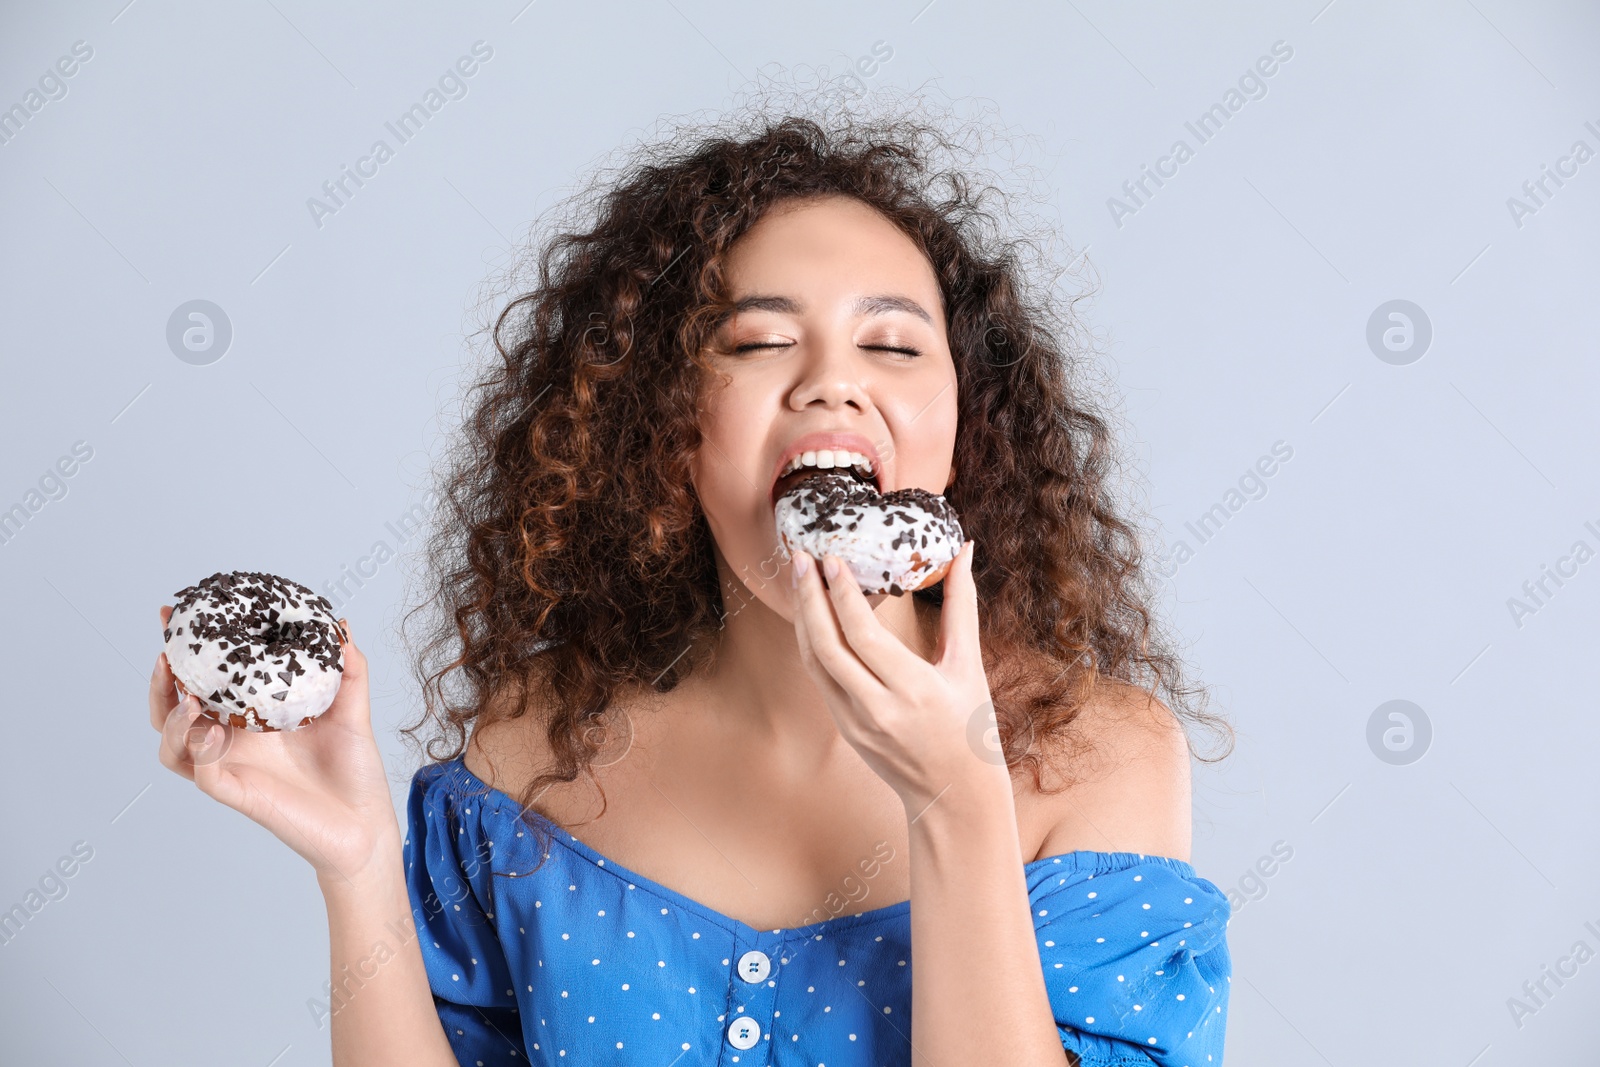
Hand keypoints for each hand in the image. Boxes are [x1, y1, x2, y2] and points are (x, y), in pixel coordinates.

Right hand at [150, 607, 398, 886]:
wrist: (366, 823)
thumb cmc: (354, 771)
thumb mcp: (353, 710)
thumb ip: (348, 669)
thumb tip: (340, 626)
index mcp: (251, 719)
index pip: (204, 684)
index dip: (182, 654)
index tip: (171, 615)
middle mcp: (234, 744)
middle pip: (171, 714)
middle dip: (161, 683)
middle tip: (166, 653)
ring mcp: (233, 770)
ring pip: (173, 747)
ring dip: (171, 719)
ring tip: (189, 696)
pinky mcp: (239, 795)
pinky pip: (202, 774)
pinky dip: (198, 751)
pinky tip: (211, 732)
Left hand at [790, 542, 1000, 813]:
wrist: (955, 793)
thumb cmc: (970, 725)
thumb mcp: (969, 665)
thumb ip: (962, 605)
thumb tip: (963, 550)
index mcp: (914, 690)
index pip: (864, 636)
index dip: (843, 595)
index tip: (832, 558)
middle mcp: (878, 709)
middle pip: (828, 647)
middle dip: (809, 598)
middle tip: (802, 558)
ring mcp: (855, 723)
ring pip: (815, 663)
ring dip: (803, 618)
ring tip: (801, 579)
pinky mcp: (845, 729)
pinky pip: (820, 678)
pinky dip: (813, 642)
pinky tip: (813, 614)